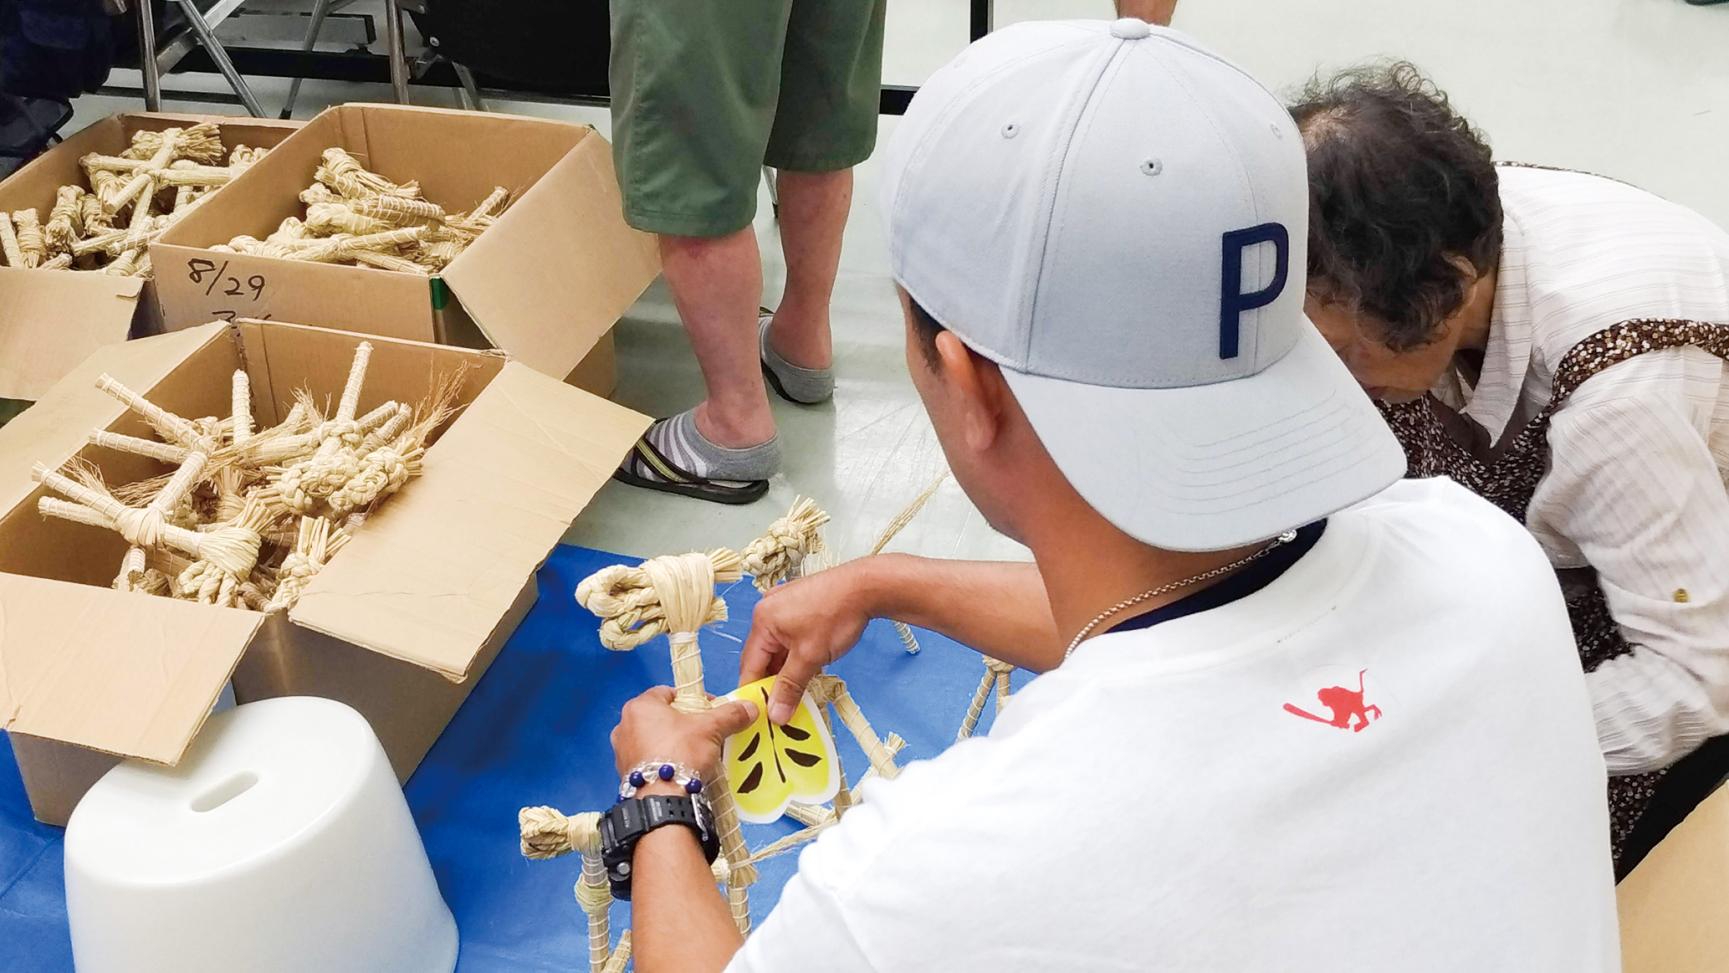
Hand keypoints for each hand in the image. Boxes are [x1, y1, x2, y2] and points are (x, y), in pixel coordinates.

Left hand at [610, 687, 758, 777]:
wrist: (663, 799)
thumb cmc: (680, 755)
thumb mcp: (711, 729)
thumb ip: (730, 714)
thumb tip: (748, 708)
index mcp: (640, 706)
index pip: (668, 692)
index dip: (693, 699)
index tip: (710, 709)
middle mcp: (625, 725)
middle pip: (660, 716)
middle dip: (683, 723)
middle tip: (704, 733)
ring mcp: (622, 750)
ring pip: (653, 739)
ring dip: (672, 743)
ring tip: (694, 754)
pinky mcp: (625, 772)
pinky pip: (648, 760)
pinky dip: (663, 761)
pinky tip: (680, 770)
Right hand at [739, 557, 884, 724]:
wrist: (866, 586)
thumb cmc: (837, 615)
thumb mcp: (810, 657)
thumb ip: (791, 686)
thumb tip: (776, 714)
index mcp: (763, 620)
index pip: (750, 664)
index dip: (755, 692)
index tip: (762, 715)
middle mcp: (768, 610)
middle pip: (762, 656)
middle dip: (772, 682)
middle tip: (781, 707)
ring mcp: (784, 605)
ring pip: (778, 648)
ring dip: (786, 669)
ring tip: (796, 692)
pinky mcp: (800, 605)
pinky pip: (789, 637)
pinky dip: (795, 655)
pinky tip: (807, 670)